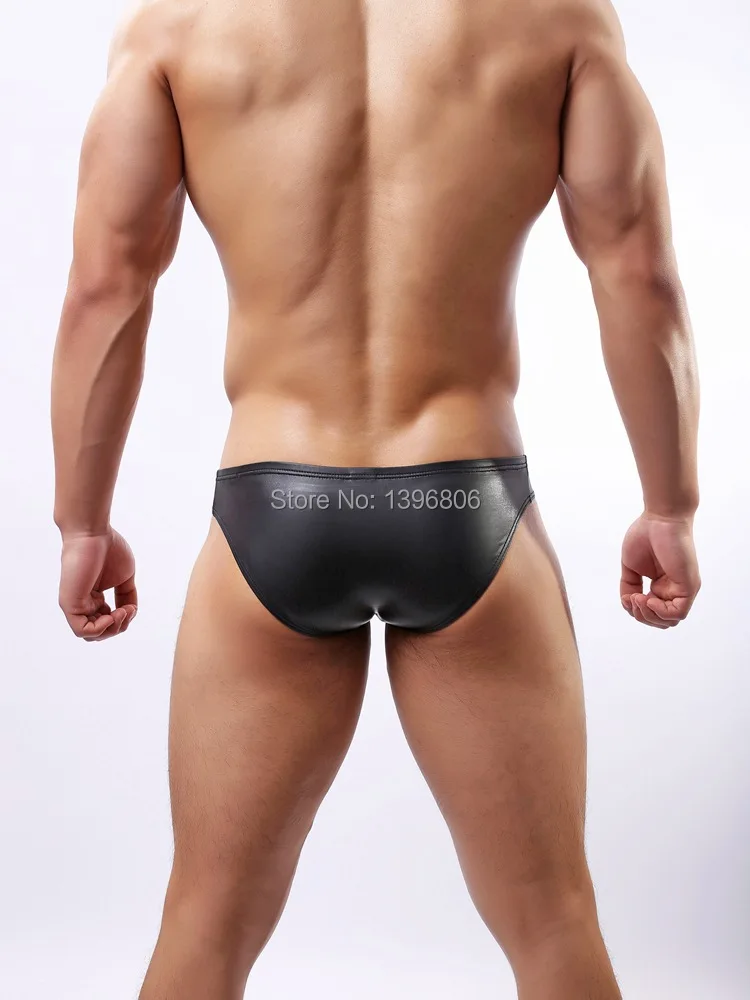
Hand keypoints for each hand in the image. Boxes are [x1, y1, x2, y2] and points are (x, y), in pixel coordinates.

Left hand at [58, 528, 137, 640]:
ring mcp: (75, 605)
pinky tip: (112, 614)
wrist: (93, 533)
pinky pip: (83, 630)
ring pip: (92, 635)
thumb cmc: (108, 548)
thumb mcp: (125, 577)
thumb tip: (129, 613)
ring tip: (122, 611)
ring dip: (113, 628)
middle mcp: (83, 603)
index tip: (132, 607)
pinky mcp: (70, 604)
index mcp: (93, 598)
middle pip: (100, 632)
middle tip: (128, 610)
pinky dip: (102, 628)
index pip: (107, 622)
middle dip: (120, 627)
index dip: (123, 620)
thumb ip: (127, 596)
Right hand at [620, 512, 700, 628]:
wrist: (660, 517)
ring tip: (639, 598)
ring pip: (670, 620)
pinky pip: (678, 612)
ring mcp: (683, 588)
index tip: (627, 597)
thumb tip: (629, 603)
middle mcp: (674, 589)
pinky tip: (649, 598)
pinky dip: (660, 611)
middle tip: (632, 599)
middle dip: (642, 616)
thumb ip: (629, 586)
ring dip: (649, 615)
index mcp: (662, 585)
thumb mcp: (631, 567)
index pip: (652, 612)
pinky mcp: (689, 585)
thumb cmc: (646, 534)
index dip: (636, 611)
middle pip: (661, 621)